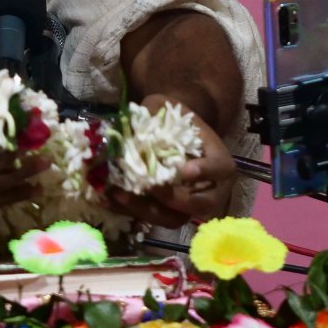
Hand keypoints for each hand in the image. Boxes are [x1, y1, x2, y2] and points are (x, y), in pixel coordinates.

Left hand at [104, 95, 237, 229]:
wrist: (168, 134)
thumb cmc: (172, 120)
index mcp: (218, 160)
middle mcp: (211, 189)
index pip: (220, 168)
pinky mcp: (169, 213)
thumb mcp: (166, 107)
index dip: (204, 171)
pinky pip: (153, 220)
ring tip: (119, 195)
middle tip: (148, 186)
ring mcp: (190, 205)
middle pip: (200, 205)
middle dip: (173, 198)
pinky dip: (130, 211)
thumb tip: (131, 123)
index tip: (182, 170)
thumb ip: (154, 112)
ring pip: (174, 219)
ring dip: (146, 210)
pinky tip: (108, 199)